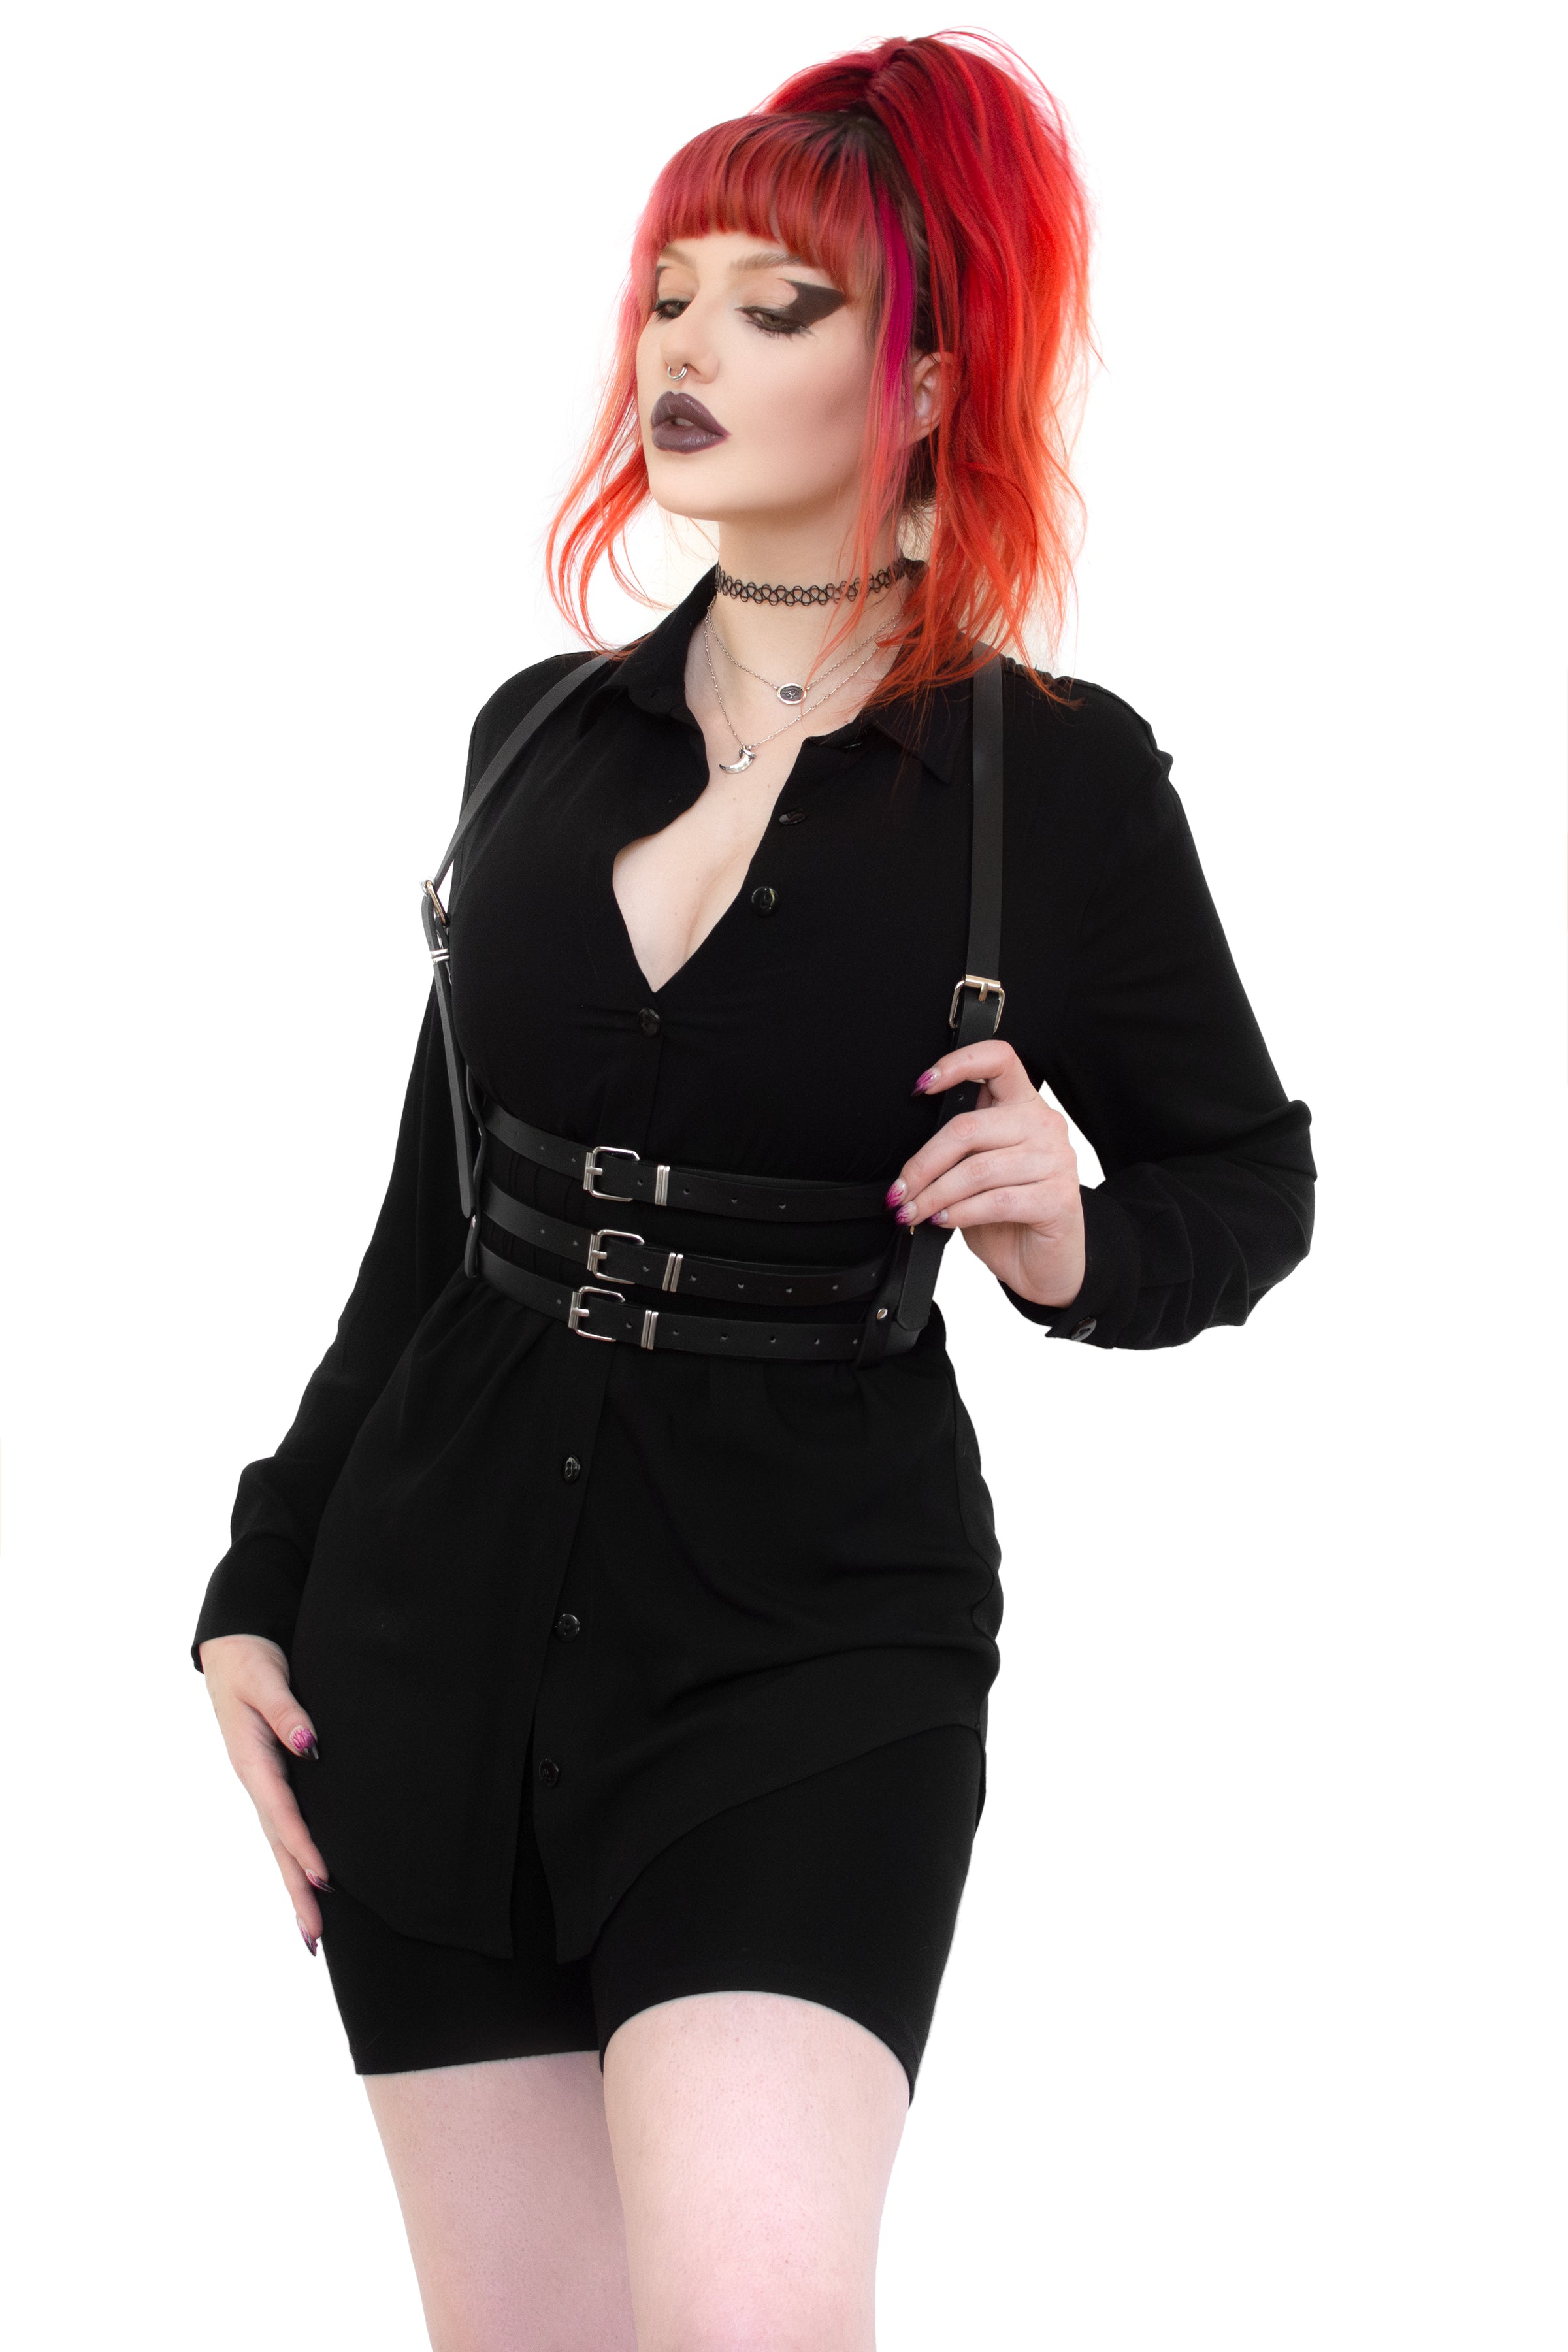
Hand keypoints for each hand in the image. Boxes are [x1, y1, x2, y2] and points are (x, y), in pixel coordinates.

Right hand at [198, 1633, 331, 1955]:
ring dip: (296, 1885)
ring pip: (279, 1843)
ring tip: (314, 1932)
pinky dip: (294, 1857)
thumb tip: (308, 1744)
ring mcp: (261, 1783)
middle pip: (278, 1845)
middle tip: (316, 1939)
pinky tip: (309, 1879)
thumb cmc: (250, 1660)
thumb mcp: (266, 1679)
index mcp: (252, 1760)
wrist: (232, 1647)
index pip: (282, 1813)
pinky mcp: (270, 1778)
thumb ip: (287, 1711)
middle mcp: (256, 1780)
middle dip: (297, 1891)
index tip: (326, 1880)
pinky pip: (283, 1826)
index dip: (304, 1847)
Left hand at [887, 1041, 1085, 1308]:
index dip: (957, 1064)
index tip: (920, 1086)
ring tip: (913, 1212)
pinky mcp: (1058, 1198)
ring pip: (977, 1169)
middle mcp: (1043, 1125)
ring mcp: (1055, 1160)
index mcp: (1023, 1106)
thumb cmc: (1007, 1216)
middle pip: (969, 1127)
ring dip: (934, 1195)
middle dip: (923, 1164)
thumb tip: (909, 1158)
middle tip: (900, 1190)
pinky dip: (960, 1213)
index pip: (998, 1059)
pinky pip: (995, 1201)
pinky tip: (942, 1221)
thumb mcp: (978, 1173)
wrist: (1043, 1264)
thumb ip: (959, 1150)